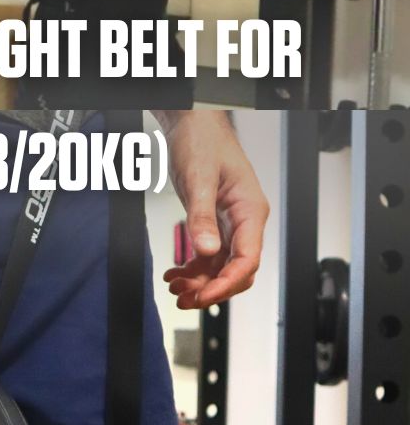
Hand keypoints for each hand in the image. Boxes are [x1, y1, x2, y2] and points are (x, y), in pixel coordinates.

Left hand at [158, 111, 268, 308]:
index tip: (204, 296)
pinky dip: (192, 268)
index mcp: (250, 211)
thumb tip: (206, 250)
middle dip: (213, 288)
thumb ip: (201, 216)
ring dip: (200, 282)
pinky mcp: (212, 222)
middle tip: (185, 299)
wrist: (192, 125)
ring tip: (175, 289)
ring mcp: (229, 223)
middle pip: (237, 269)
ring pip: (220, 266)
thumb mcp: (198, 178)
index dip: (227, 283)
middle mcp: (244, 221)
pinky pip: (208, 255)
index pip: (247, 259)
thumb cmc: (203, 142)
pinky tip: (175, 273)